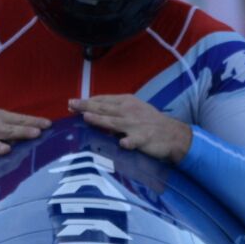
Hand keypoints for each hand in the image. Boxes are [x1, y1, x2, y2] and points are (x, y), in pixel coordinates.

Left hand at [70, 95, 192, 162]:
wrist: (172, 134)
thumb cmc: (149, 121)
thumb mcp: (134, 109)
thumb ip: (115, 110)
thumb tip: (93, 112)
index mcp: (127, 102)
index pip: (103, 100)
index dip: (87, 101)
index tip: (73, 104)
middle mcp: (129, 111)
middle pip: (104, 108)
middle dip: (87, 106)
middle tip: (71, 104)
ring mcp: (136, 125)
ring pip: (114, 122)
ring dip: (100, 120)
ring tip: (86, 117)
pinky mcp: (143, 139)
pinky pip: (134, 141)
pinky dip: (128, 142)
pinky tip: (122, 143)